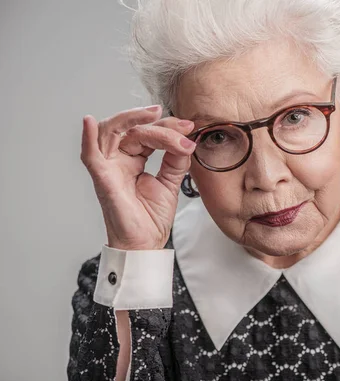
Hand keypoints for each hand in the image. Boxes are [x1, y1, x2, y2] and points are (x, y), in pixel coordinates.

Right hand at [80, 105, 196, 249]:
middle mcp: (118, 160)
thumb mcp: (170, 182)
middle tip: (181, 126)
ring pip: (112, 132)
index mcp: (133, 159)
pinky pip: (90, 156)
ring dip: (132, 119)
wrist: (146, 244)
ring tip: (154, 115)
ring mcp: (108, 168)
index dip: (167, 128)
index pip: (146, 133)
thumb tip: (186, 140)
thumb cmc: (151, 218)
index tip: (189, 129)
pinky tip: (90, 123)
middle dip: (157, 124)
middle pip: (131, 129)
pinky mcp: (103, 179)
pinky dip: (88, 138)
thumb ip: (176, 160)